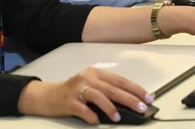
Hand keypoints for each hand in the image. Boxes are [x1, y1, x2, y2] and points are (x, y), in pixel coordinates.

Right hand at [17, 67, 152, 123]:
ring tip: (118, 117)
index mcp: (95, 73)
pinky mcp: (68, 101)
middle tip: (142, 108)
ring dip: (110, 107)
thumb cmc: (72, 93)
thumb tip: (129, 104)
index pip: (120, 80)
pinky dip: (90, 116)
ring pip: (98, 96)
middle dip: (130, 99)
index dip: (135, 89)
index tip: (148, 98)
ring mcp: (77, 89)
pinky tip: (96, 121)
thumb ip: (106, 92)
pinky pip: (82, 109)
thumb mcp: (90, 87)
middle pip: (113, 88)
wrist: (46, 96)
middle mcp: (87, 78)